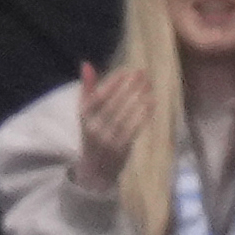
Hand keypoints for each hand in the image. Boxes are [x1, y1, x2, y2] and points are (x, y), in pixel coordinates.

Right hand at [73, 62, 149, 190]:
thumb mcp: (85, 112)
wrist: (95, 170)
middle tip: (142, 73)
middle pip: (113, 104)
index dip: (112, 83)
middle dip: (129, 87)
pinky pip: (134, 128)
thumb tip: (86, 64)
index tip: (126, 71)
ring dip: (138, 98)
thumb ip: (87, 89)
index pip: (98, 96)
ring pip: (125, 115)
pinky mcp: (121, 149)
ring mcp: (107, 139)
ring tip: (149, 85)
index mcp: (83, 117)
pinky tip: (151, 102)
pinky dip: (143, 115)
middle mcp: (94, 128)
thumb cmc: (92, 134)